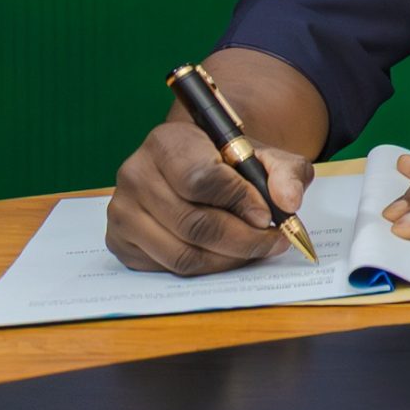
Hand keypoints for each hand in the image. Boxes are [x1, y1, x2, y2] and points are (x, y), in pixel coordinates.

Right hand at [106, 121, 313, 275]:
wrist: (197, 164)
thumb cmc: (231, 160)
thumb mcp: (265, 155)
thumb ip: (285, 172)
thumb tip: (288, 203)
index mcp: (167, 142)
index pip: (200, 179)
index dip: (239, 202)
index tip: (269, 216)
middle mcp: (136, 174)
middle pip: (193, 223)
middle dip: (242, 239)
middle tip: (274, 242)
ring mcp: (122, 211)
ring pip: (181, 253)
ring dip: (228, 259)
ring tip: (256, 249)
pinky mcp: (120, 241)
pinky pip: (168, 268)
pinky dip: (206, 268)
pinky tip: (227, 254)